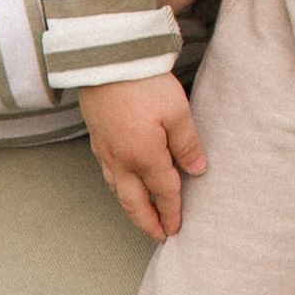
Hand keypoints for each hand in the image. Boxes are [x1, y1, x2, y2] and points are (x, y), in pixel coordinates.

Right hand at [80, 73, 209, 244]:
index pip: (163, 192)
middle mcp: (120, 159)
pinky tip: (123, 184)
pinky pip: (108, 173)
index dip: (172, 212)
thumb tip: (197, 169)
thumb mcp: (177, 111)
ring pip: (117, 190)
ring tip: (142, 216)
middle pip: (134, 201)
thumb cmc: (143, 82)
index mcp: (144, 156)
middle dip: (147, 222)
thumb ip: (187, 144)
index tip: (177, 228)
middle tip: (158, 236)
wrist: (105, 58)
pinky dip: (118, 188)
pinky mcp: (96, 136)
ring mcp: (104, 149)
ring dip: (131, 208)